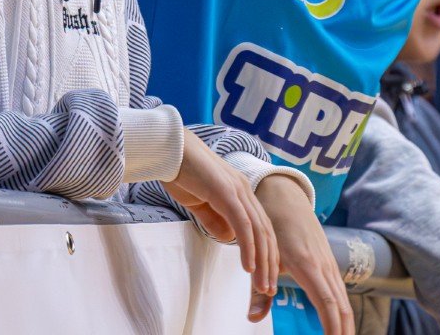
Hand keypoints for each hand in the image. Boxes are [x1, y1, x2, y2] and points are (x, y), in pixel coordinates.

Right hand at [164, 131, 277, 304]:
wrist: (169, 150)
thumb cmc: (183, 174)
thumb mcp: (200, 203)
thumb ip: (215, 220)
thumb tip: (229, 239)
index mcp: (241, 193)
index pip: (261, 227)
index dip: (267, 252)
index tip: (266, 276)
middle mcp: (245, 191)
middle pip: (266, 232)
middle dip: (270, 262)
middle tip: (270, 288)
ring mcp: (238, 190)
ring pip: (258, 231)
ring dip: (262, 260)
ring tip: (263, 284)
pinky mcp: (226, 192)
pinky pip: (242, 224)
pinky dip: (248, 247)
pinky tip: (249, 266)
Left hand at [249, 175, 351, 334]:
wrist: (284, 196)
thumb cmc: (272, 226)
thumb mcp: (263, 258)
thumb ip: (258, 291)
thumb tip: (253, 318)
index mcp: (308, 265)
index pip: (328, 302)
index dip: (332, 326)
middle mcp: (324, 265)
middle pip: (342, 305)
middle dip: (344, 331)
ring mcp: (328, 263)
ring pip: (343, 300)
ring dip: (346, 324)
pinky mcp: (328, 263)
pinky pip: (339, 291)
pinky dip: (342, 311)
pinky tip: (339, 324)